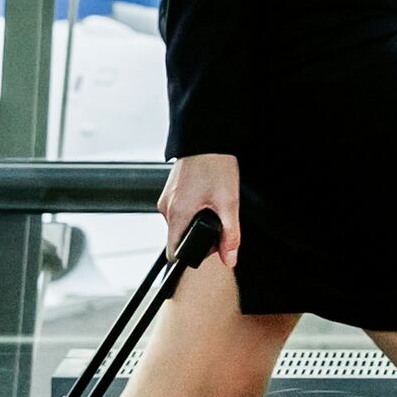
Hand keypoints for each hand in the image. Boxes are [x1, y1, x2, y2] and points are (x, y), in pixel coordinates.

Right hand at [156, 145, 242, 276]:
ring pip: (179, 223)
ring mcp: (166, 197)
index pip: (174, 252)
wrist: (207, 138)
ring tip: (212, 204)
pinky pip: (179, 209)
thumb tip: (229, 259)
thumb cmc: (216, 165)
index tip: (207, 249)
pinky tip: (205, 196)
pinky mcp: (170, 190)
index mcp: (177, 214)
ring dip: (194, 221)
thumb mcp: (228, 203)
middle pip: (178, 237)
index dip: (192, 256)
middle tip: (218, 220)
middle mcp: (166, 207)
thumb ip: (229, 235)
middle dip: (197, 236)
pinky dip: (191, 209)